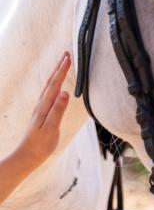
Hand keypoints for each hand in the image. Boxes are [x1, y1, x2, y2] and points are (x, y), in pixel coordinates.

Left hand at [15, 52, 71, 167]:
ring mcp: (42, 108)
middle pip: (51, 82)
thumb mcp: (51, 128)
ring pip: (50, 87)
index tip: (69, 57)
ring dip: (56, 74)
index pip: (55, 84)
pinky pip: (50, 94)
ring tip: (63, 65)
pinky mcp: (43, 113)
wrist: (28, 155)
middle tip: (67, 54)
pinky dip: (54, 85)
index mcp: (45, 106)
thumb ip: (57, 110)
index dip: (62, 70)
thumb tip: (64, 93)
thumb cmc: (40, 144)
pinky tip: (57, 86)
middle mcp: (42, 104)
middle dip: (59, 67)